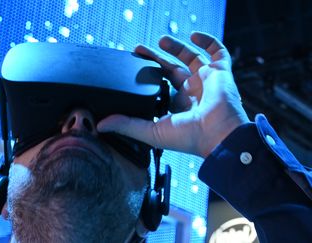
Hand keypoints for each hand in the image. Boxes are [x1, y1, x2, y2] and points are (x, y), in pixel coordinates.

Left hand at [97, 31, 249, 157]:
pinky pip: (218, 52)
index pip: (160, 87)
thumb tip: (101, 125)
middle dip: (156, 58)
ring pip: (191, 59)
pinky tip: (194, 35)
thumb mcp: (151, 131)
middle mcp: (192, 93)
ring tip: (161, 39)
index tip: (134, 66)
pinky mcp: (221, 73)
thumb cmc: (189, 138)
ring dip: (177, 47)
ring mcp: (206, 81)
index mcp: (178, 107)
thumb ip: (127, 125)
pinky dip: (208, 41)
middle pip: (172, 70)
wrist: (218, 135)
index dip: (148, 77)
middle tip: (139, 49)